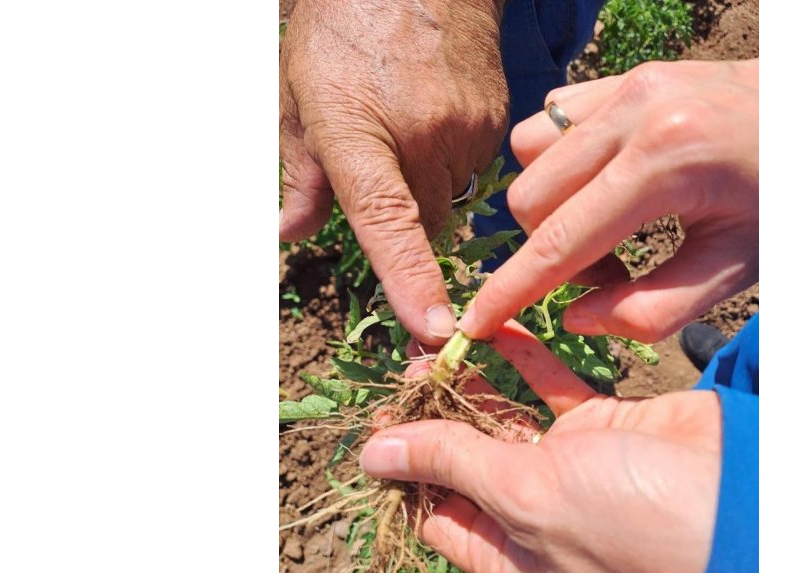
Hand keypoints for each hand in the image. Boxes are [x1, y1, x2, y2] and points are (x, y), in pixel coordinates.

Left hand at [280, 0, 509, 344]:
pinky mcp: (495, 119)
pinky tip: (433, 115)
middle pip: (422, 225)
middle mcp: (419, 135)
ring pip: (449, 198)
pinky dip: (453, 159)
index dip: (409, 281)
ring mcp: (465, 128)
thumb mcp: (296, 96)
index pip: (386, 223)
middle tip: (379, 163)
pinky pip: (475, 169)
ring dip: (427, 185)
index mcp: (357, 132)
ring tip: (405, 124)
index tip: (434, 329)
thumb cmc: (339, 31)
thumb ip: (298, 173)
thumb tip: (289, 234)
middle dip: (401, 214)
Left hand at [361, 321, 721, 572]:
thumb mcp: (530, 496)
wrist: (746, 498)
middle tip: (405, 374)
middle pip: (469, 467)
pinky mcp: (606, 427)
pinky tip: (492, 327)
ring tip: (435, 347)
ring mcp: (575, 471)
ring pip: (508, 423)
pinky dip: (523, 361)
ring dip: (473, 387)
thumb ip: (454, 465)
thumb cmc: (636, 522)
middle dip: (434, 422)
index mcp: (515, 560)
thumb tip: (375, 457)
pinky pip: (552, 390)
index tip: (376, 425)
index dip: (405, 474)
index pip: (439, 518)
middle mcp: (540, 519)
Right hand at [458, 60, 758, 342]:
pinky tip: (611, 181)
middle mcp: (635, 112)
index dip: (512, 291)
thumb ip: (655, 308)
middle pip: (533, 201)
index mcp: (666, 164)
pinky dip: (564, 160)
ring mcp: (628, 84)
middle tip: (615, 270)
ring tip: (612, 224)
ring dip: (554, 204)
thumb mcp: (737, 269)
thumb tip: (576, 318)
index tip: (473, 325)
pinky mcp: (628, 73)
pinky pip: (554, 119)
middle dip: (554, 250)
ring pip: (532, 156)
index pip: (561, 242)